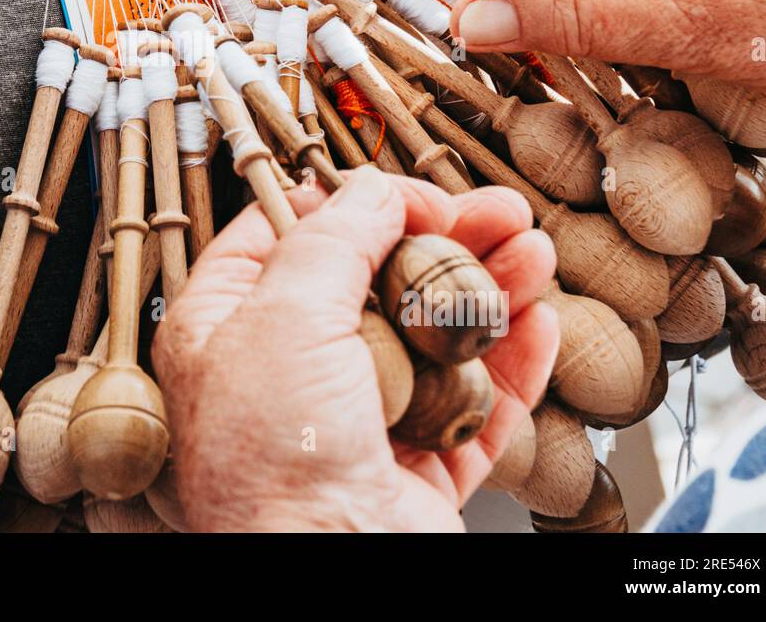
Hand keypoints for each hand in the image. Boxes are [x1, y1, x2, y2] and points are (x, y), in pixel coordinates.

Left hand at [151, 167, 558, 531]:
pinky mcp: (410, 470)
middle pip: (376, 283)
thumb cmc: (270, 463)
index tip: (416, 196)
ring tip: (533, 253)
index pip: (290, 235)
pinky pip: (469, 407)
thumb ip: (331, 239)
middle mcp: (286, 372)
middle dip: (445, 241)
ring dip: (487, 289)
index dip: (358, 204)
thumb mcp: (283, 315)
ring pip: (431, 339)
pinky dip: (508, 363)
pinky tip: (537, 322)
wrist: (320, 575)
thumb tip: (371, 191)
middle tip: (498, 214)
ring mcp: (353, 423)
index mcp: (228, 328)